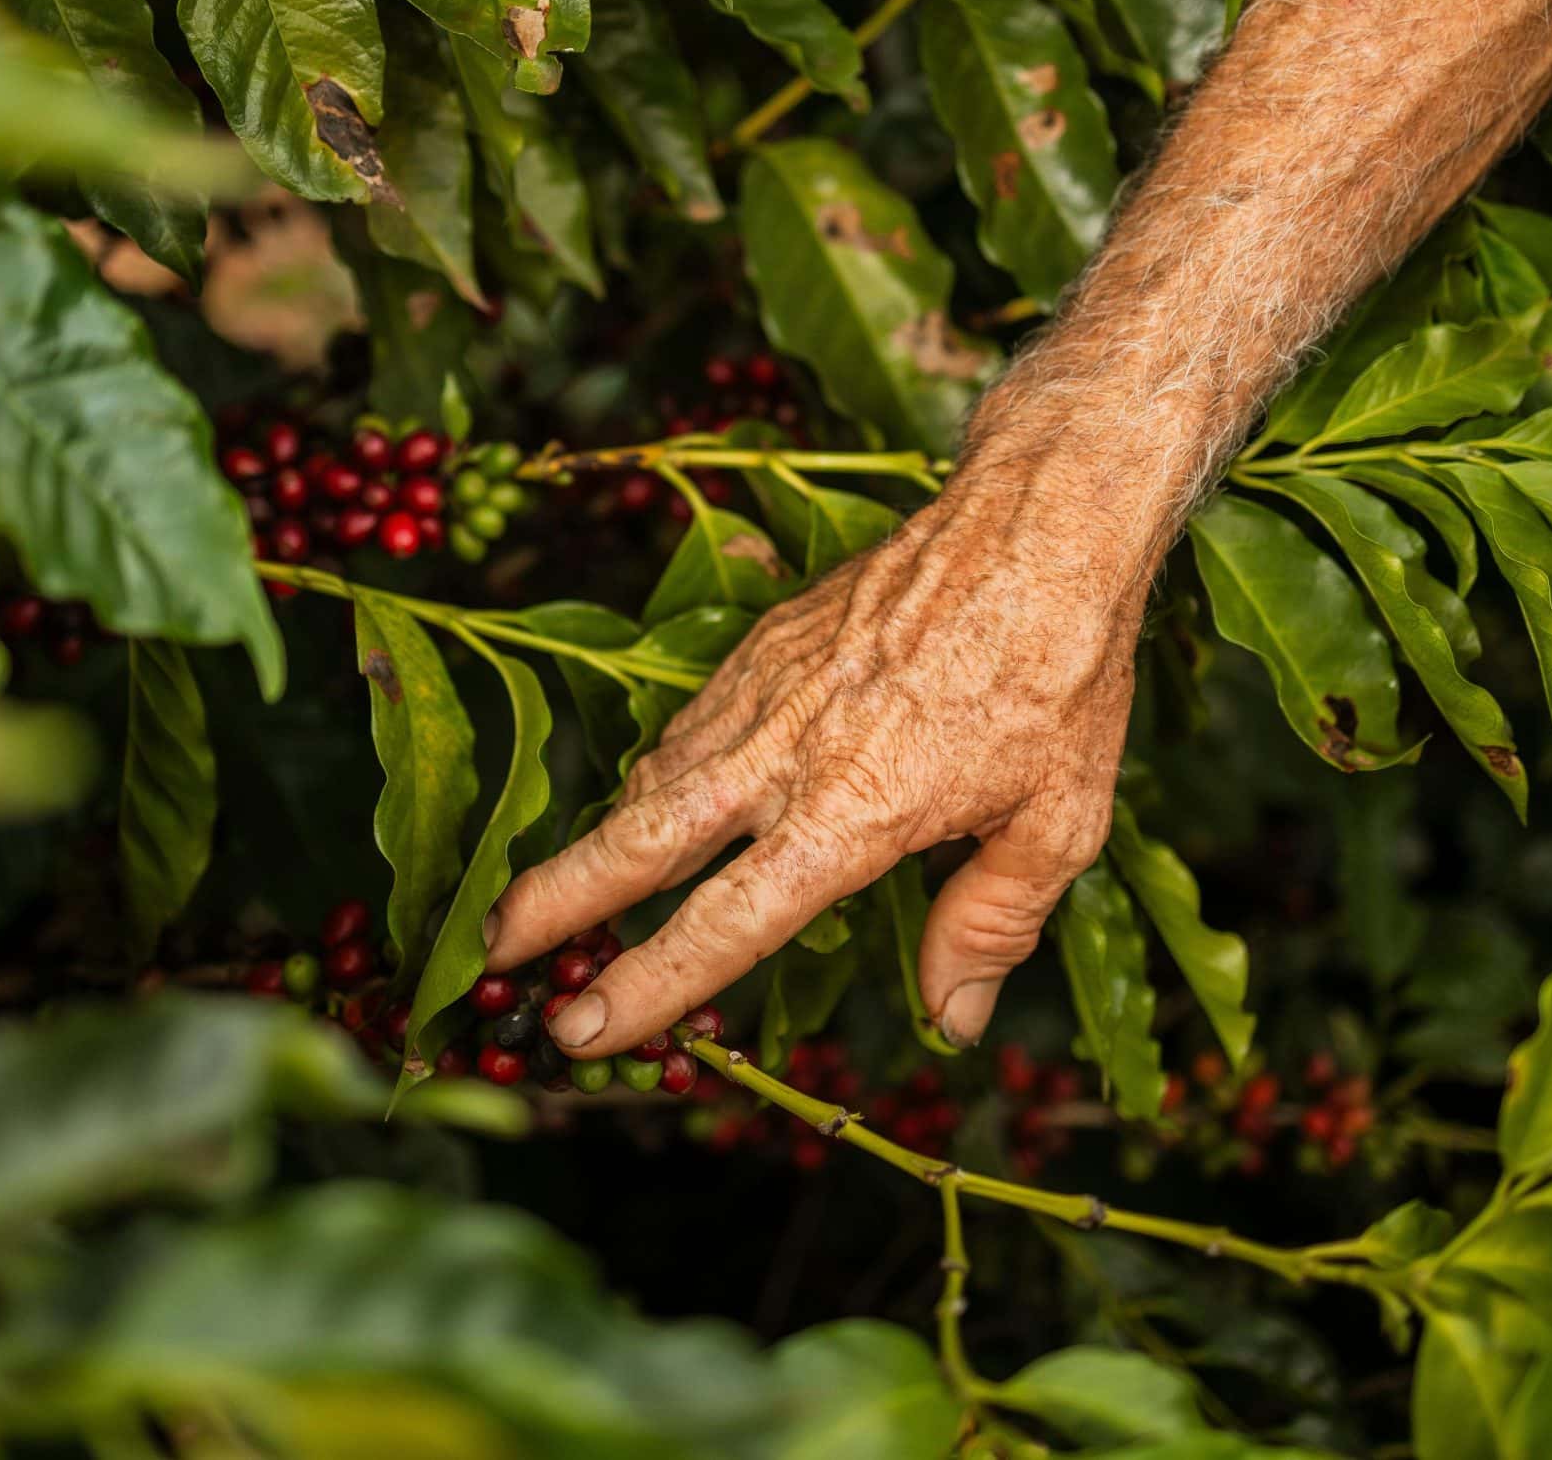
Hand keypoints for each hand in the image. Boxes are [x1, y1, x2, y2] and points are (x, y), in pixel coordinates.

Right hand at [483, 456, 1151, 1056]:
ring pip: (652, 778)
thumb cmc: (1062, 673)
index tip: (584, 1030)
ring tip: (551, 899)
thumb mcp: (1058, 819)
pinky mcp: (762, 643)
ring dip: (596, 843)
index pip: (723, 924)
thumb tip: (949, 1021)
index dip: (647, 987)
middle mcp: (782, 753)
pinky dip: (655, 775)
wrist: (1037, 519)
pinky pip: (688, 726)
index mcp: (850, 813)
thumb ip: (990, 925)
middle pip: (635, 843)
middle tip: (490, 956)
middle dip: (552, 904)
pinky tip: (653, 802)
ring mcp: (761, 690)